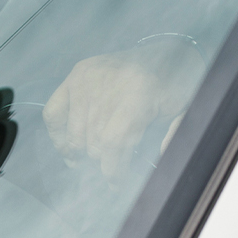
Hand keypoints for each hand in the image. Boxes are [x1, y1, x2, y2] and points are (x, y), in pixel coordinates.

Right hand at [43, 37, 204, 178]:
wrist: (167, 54)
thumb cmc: (176, 88)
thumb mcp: (185, 109)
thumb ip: (177, 131)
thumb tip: (161, 152)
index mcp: (140, 91)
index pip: (115, 141)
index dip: (113, 169)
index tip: (116, 184)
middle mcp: (108, 82)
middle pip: (95, 139)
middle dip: (102, 162)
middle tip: (109, 171)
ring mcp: (88, 77)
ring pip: (76, 132)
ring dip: (81, 153)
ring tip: (88, 162)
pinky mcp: (77, 74)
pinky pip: (53, 112)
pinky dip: (57, 134)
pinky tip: (69, 149)